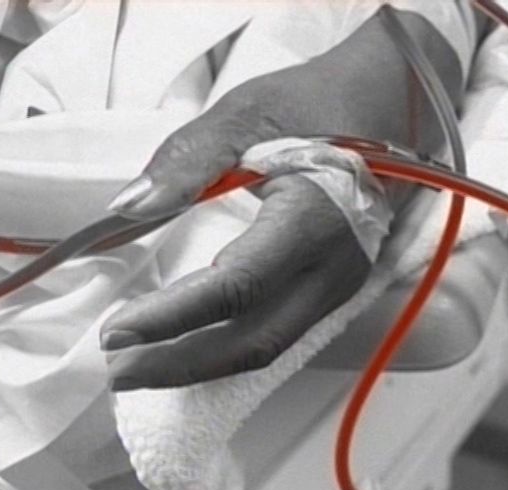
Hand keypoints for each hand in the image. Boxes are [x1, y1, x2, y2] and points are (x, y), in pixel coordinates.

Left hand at [100, 7, 465, 389]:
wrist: (391, 107)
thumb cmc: (323, 104)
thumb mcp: (250, 110)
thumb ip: (190, 159)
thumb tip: (130, 207)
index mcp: (316, 219)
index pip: (237, 287)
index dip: (173, 317)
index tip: (116, 331)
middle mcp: (335, 266)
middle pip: (254, 340)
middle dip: (181, 364)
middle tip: (116, 368)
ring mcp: (341, 284)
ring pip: (269, 345)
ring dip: (202, 364)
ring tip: (140, 365)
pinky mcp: (335, 288)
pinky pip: (280, 332)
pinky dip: (229, 348)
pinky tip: (189, 346)